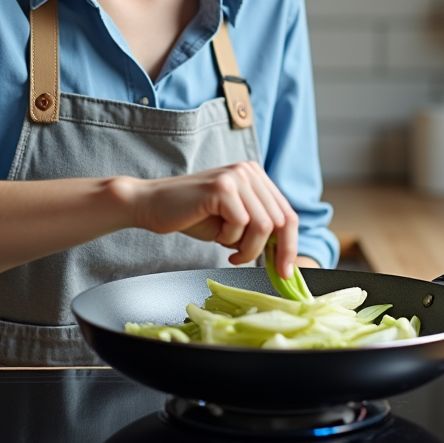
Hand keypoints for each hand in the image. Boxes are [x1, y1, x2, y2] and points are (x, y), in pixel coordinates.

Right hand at [113, 161, 299, 277]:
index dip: (291, 245)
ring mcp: (236, 177)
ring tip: (230, 251)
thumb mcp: (233, 221)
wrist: (152, 204)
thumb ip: (258, 228)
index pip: (287, 213)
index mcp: (256, 176)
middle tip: (261, 269)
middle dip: (274, 252)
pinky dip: (231, 240)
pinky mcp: (222, 188)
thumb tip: (285, 257)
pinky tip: (217, 238)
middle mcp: (249, 171)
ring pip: (264, 226)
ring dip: (248, 248)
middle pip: (282, 220)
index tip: (286, 272)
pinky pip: (241, 224)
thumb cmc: (192, 216)